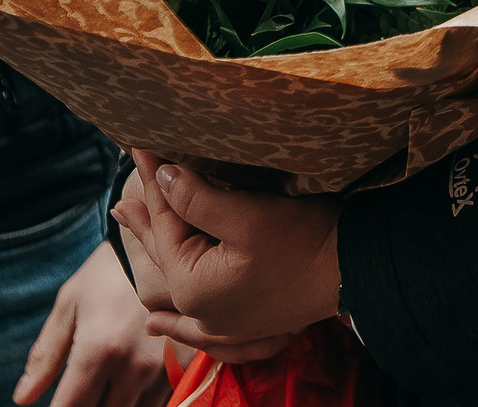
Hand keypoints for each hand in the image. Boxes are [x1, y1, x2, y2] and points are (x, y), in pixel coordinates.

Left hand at [14, 239, 169, 406]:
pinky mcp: (186, 363)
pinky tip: (131, 381)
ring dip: (116, 404)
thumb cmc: (105, 275)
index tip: (55, 405)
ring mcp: (163, 367)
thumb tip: (23, 398)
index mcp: (98, 351)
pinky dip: (142, 398)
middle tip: (82, 390)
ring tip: (106, 382)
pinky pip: (162, 400)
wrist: (159, 246)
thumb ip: (45, 356)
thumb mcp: (68, 306)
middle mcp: (133, 366)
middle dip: (87, 406)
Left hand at [112, 151, 340, 361]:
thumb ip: (198, 199)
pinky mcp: (244, 325)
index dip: (154, 183)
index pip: (167, 223)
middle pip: (168, 253)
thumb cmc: (306, 241)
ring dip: (155, 253)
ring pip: (176, 285)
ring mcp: (223, 324)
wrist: (355, 272)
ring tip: (130, 228)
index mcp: (194, 285)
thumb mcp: (249, 215)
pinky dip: (175, 323)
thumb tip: (163, 177)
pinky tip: (157, 324)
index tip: (140, 149)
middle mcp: (202, 311)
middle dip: (149, 217)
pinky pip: (196, 328)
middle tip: (122, 193)